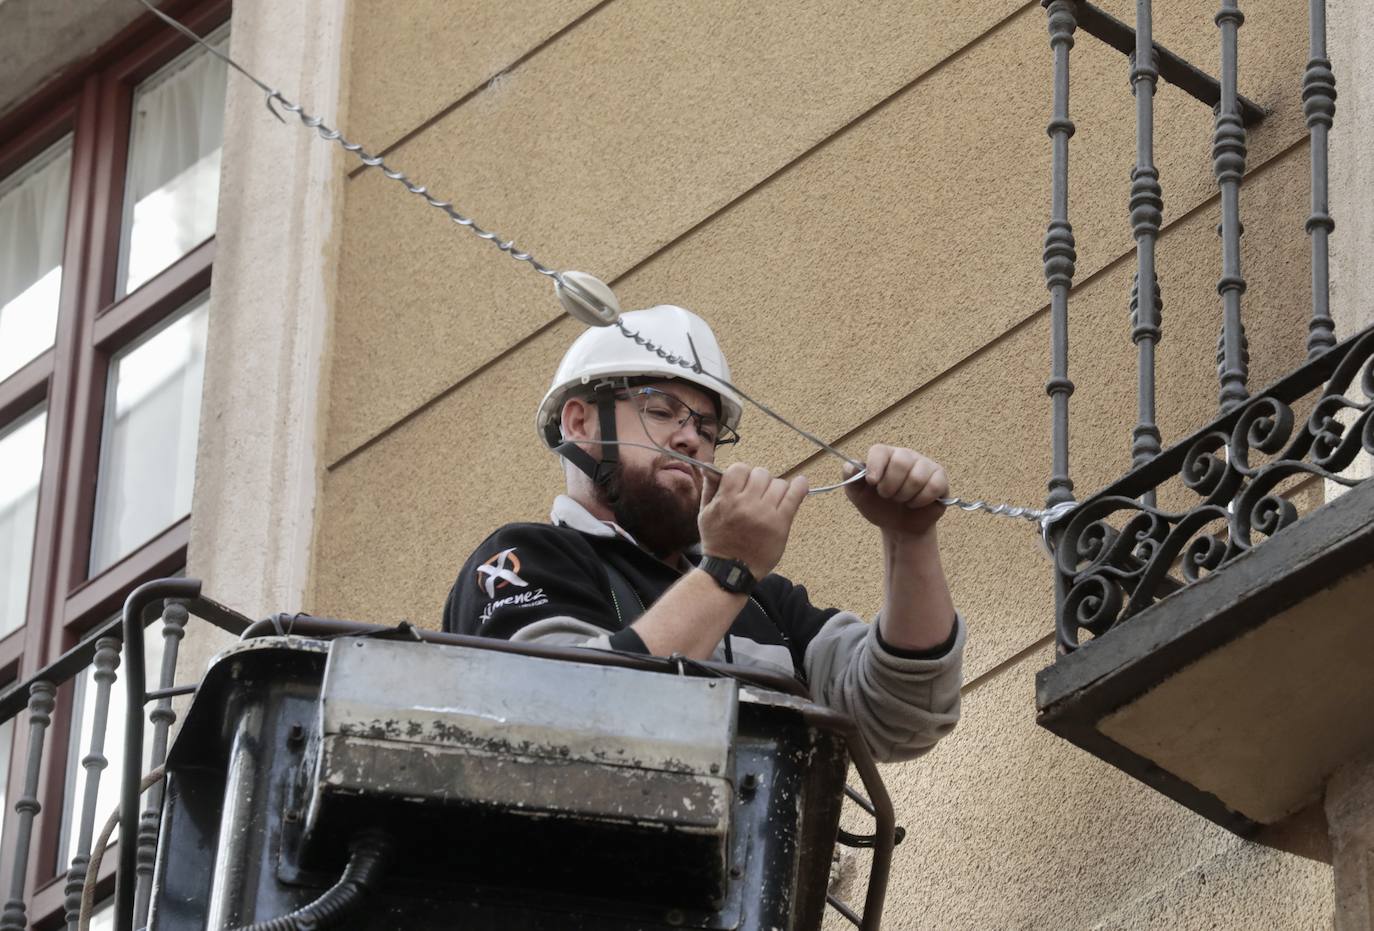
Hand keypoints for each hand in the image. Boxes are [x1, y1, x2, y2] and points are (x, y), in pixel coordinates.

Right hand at [698, 463, 808, 577]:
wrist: (731, 570)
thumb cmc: (718, 541)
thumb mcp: (705, 513)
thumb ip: (709, 488)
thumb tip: (708, 466)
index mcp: (726, 500)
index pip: (740, 468)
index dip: (743, 474)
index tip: (744, 484)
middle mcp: (746, 504)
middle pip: (761, 474)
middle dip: (759, 482)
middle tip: (757, 495)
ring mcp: (765, 514)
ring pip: (778, 483)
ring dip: (775, 489)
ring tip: (771, 500)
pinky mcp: (781, 524)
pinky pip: (794, 496)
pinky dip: (799, 486)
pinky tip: (800, 483)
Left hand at [844, 445, 947, 537]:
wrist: (900, 526)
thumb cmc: (879, 507)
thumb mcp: (858, 496)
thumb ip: (851, 479)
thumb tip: (851, 466)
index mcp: (885, 456)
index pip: (880, 450)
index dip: (875, 466)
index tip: (872, 483)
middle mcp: (906, 456)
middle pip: (900, 462)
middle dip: (890, 487)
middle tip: (887, 496)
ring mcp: (925, 465)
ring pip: (917, 477)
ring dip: (905, 496)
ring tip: (902, 500)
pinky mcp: (940, 478)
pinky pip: (933, 486)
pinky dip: (921, 500)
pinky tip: (915, 503)